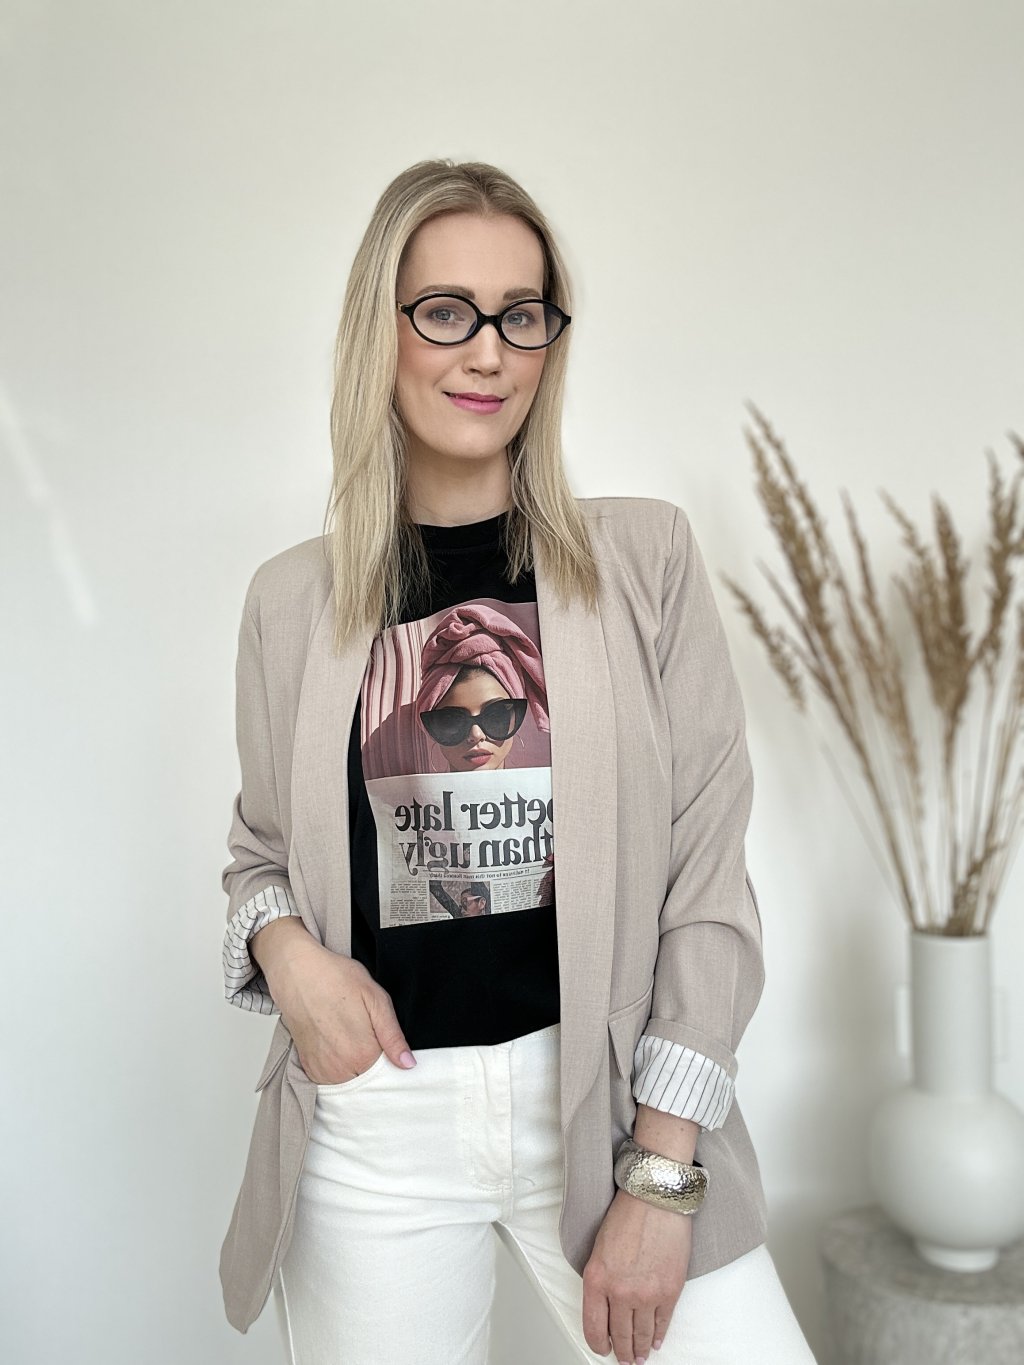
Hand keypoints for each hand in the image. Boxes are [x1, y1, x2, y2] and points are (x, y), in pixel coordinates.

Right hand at [263, 929, 415, 1082]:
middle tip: (368, 1033)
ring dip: (355, 1067)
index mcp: (362, 1054)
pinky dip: (338, 1066)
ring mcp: (322, 1070)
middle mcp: (340, 1069)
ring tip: (351, 1035)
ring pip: (350, 1081)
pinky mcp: (308, 1067)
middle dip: (374, 1064)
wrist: (297, 971)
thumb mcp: (376, 999)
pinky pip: (331, 1079)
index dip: (392, 1060)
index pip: (388, 1075)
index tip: (388, 1044)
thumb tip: (408, 1064)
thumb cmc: (336, 978)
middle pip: (369, 1080)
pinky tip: (338, 1042)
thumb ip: (393, 1036)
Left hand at [581, 1189, 691, 1363]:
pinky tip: (655, 1341)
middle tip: (624, 1359)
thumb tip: (607, 1308)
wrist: (655, 1198)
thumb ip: (602, 1281)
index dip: (598, 1344)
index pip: (593, 1327)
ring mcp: (646, 1294)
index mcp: (596, 1279)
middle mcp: (619, 1292)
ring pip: (641, 1334)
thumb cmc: (627, 1215)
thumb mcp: (600, 1249)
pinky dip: (658, 1335)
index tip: (603, 1348)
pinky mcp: (669, 1291)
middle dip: (621, 1351)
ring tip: (639, 1356)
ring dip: (639, 1349)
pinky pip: (662, 1323)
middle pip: (618, 1335)